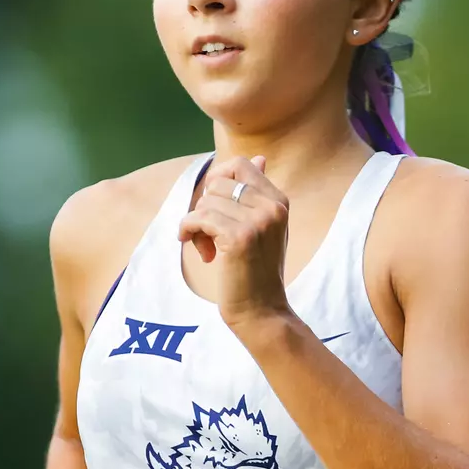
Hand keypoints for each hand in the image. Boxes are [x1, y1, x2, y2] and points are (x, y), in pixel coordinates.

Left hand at [179, 155, 290, 329]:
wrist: (262, 312)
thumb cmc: (257, 273)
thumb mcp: (265, 228)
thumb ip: (258, 195)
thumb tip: (259, 157)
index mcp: (279, 201)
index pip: (241, 164)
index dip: (218, 181)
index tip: (213, 208)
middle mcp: (272, 206)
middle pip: (219, 181)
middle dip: (206, 205)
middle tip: (209, 235)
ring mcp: (258, 221)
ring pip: (207, 200)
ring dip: (197, 224)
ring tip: (208, 248)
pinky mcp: (239, 237)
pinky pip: (199, 217)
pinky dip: (189, 230)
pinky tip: (198, 250)